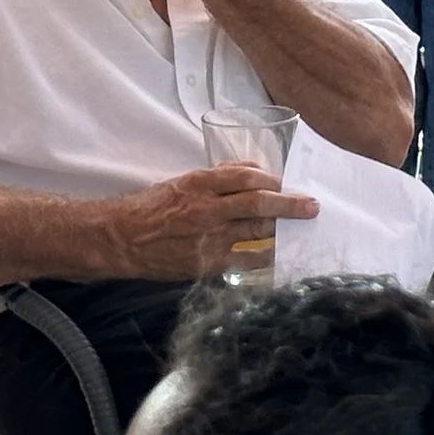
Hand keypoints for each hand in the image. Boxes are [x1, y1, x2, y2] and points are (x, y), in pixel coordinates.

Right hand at [112, 164, 320, 280]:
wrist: (122, 238)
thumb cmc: (151, 207)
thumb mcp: (182, 181)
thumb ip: (218, 176)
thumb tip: (253, 170)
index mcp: (200, 183)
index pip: (246, 177)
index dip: (272, 180)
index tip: (286, 184)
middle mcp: (207, 208)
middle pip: (259, 204)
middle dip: (290, 205)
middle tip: (311, 206)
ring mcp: (208, 238)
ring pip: (256, 231)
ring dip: (281, 230)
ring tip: (297, 230)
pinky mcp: (206, 263)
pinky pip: (245, 260)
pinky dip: (264, 257)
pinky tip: (277, 256)